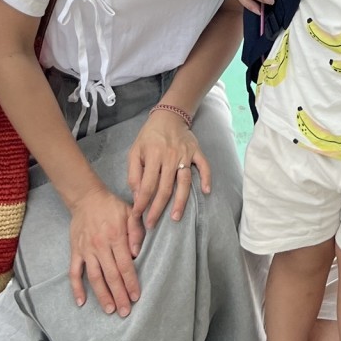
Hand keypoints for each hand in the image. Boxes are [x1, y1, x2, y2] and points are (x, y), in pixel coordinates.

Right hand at [67, 183, 142, 315]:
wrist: (87, 198)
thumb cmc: (112, 206)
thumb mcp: (130, 212)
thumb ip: (136, 232)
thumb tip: (136, 254)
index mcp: (116, 237)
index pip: (125, 265)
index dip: (131, 282)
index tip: (136, 297)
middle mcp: (100, 246)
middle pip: (111, 275)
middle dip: (119, 295)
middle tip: (125, 311)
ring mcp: (86, 250)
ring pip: (94, 277)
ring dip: (102, 295)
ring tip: (109, 309)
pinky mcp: (75, 251)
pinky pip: (74, 272)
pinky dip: (76, 288)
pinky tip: (81, 302)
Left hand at [127, 108, 210, 230]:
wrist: (169, 116)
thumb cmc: (149, 136)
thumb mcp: (135, 151)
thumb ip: (134, 173)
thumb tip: (138, 195)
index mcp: (153, 156)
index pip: (147, 185)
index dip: (141, 203)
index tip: (137, 216)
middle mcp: (170, 157)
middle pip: (165, 188)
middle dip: (158, 209)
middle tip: (152, 224)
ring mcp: (185, 155)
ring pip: (184, 182)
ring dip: (180, 201)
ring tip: (175, 217)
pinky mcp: (196, 151)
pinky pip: (204, 166)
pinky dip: (206, 178)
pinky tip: (206, 191)